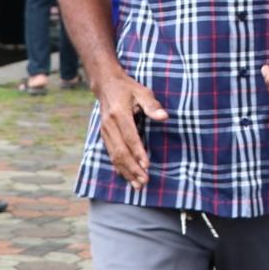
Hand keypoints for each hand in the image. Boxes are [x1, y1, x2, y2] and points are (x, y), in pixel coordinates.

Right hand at [95, 71, 168, 188]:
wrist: (106, 85)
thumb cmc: (128, 88)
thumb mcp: (142, 91)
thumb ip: (152, 105)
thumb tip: (164, 117)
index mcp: (119, 114)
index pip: (130, 137)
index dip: (138, 152)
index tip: (147, 165)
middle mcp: (109, 125)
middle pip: (121, 151)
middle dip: (132, 168)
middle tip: (144, 181)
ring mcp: (105, 131)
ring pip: (114, 156)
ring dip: (126, 171)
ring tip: (137, 184)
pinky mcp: (104, 135)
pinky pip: (110, 154)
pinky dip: (118, 167)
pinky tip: (126, 177)